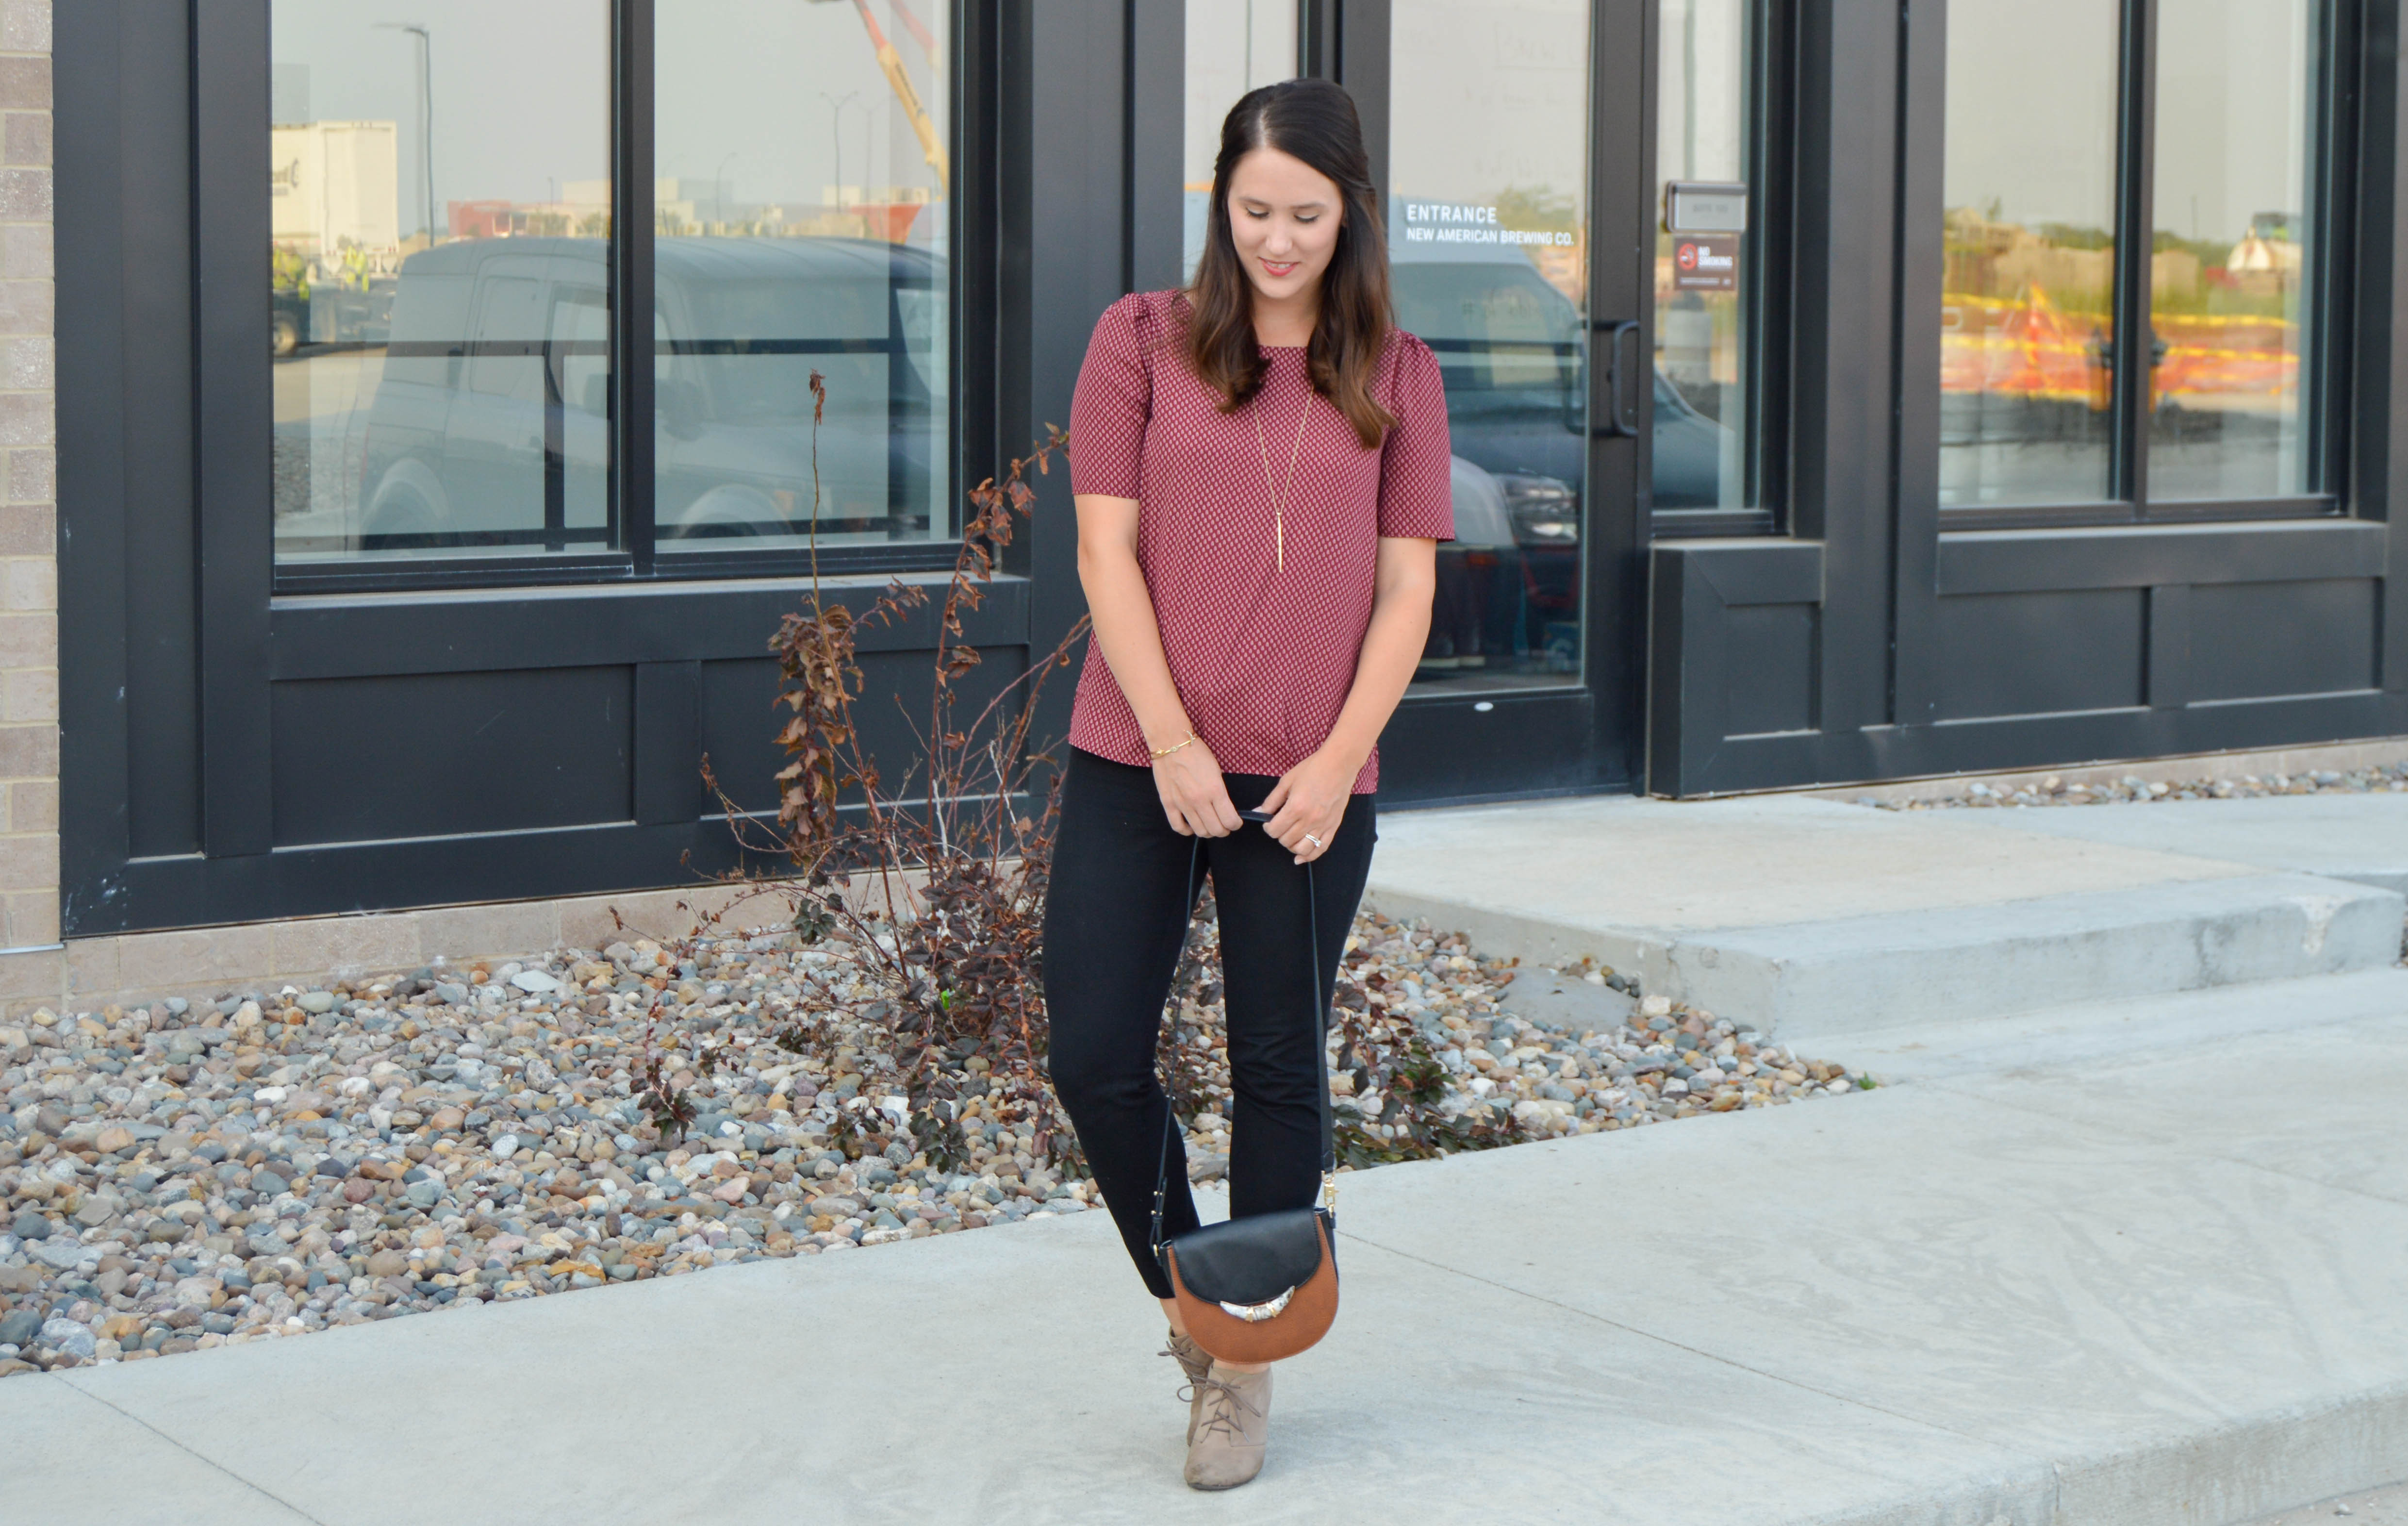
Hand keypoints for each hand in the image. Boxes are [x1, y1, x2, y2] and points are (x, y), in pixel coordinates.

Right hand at [1152, 738, 1242, 836]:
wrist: (1171, 743)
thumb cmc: (1197, 753)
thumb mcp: (1217, 771)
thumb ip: (1221, 792)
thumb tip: (1225, 809)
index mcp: (1215, 790)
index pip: (1230, 820)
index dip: (1236, 824)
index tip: (1235, 822)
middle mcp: (1199, 800)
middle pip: (1216, 830)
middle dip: (1224, 830)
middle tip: (1224, 824)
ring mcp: (1182, 804)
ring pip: (1199, 831)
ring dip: (1208, 831)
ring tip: (1209, 824)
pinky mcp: (1168, 804)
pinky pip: (1178, 827)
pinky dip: (1187, 831)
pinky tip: (1191, 826)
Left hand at [1259, 748, 1353, 863]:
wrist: (1339, 764)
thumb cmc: (1313, 769)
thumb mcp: (1287, 781)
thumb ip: (1272, 800)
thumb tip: (1259, 811)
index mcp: (1296, 807)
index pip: (1275, 830)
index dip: (1268, 828)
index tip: (1269, 822)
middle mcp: (1310, 819)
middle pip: (1286, 841)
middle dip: (1279, 835)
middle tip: (1280, 826)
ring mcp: (1323, 825)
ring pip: (1302, 849)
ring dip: (1292, 846)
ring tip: (1290, 837)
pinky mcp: (1333, 827)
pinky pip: (1321, 848)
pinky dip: (1309, 856)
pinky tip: (1300, 857)